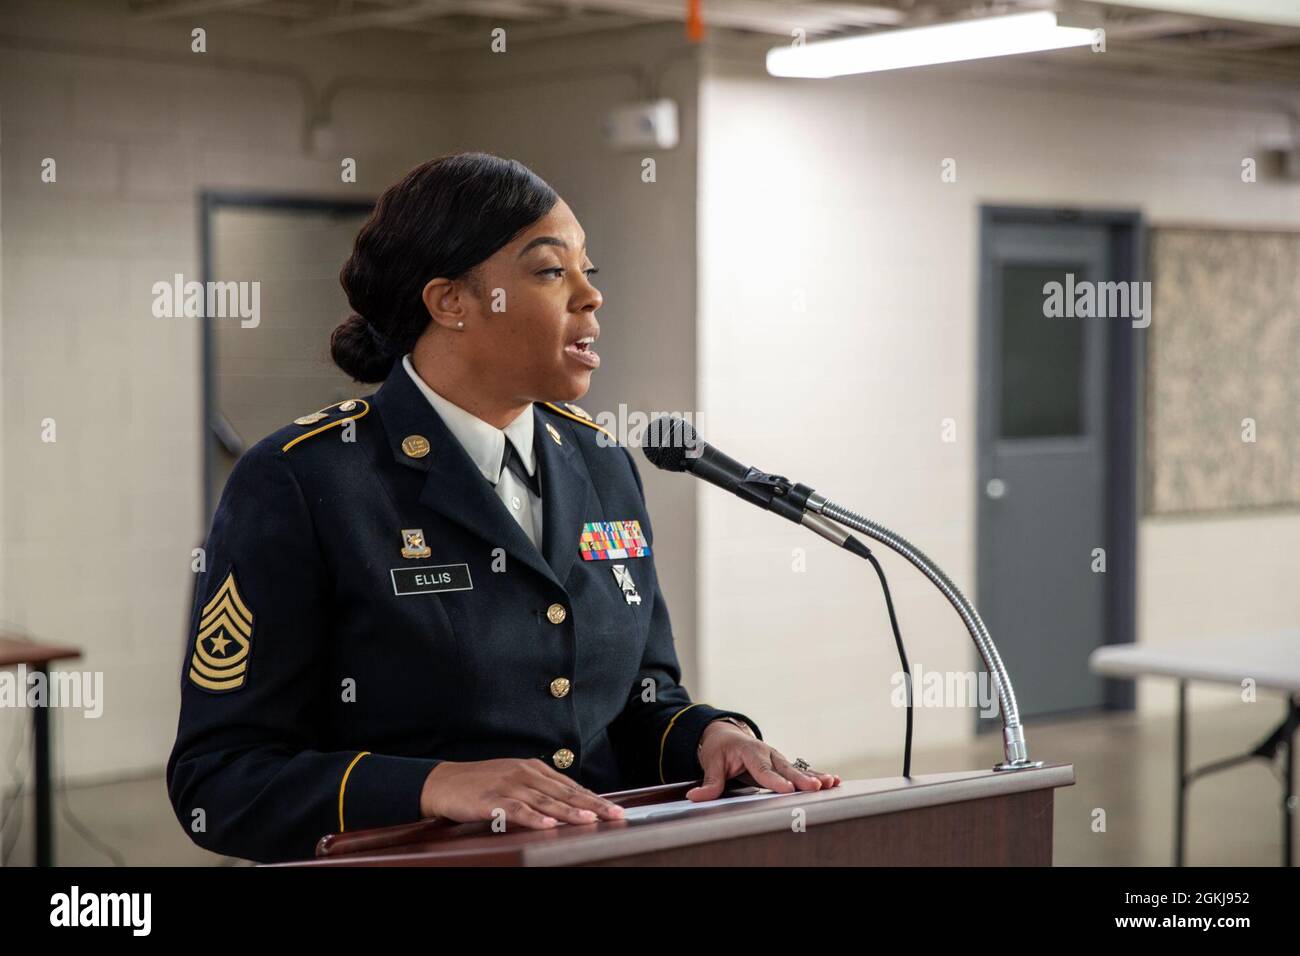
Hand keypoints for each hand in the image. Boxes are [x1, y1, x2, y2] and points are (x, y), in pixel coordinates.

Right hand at [421, 758, 625, 828]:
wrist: (443, 781)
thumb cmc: (482, 783)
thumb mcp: (515, 779)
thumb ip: (541, 788)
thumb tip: (571, 802)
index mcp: (533, 768)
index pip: (570, 785)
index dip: (593, 797)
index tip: (615, 808)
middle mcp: (525, 773)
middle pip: (564, 792)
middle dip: (592, 804)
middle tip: (615, 815)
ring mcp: (508, 785)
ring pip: (545, 800)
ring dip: (569, 811)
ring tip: (590, 820)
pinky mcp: (491, 799)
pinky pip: (516, 809)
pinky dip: (534, 817)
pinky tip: (548, 825)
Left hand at [687, 720, 841, 801]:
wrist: (726, 735)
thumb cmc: (719, 749)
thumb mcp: (710, 763)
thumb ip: (709, 782)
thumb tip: (695, 797)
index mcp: (749, 752)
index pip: (763, 770)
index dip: (775, 780)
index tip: (787, 789)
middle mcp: (767, 753)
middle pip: (786, 769)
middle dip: (801, 779)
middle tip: (815, 787)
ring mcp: (777, 758)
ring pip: (797, 769)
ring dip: (814, 776)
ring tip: (831, 783)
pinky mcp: (783, 765)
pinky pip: (801, 771)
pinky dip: (817, 775)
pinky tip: (834, 781)